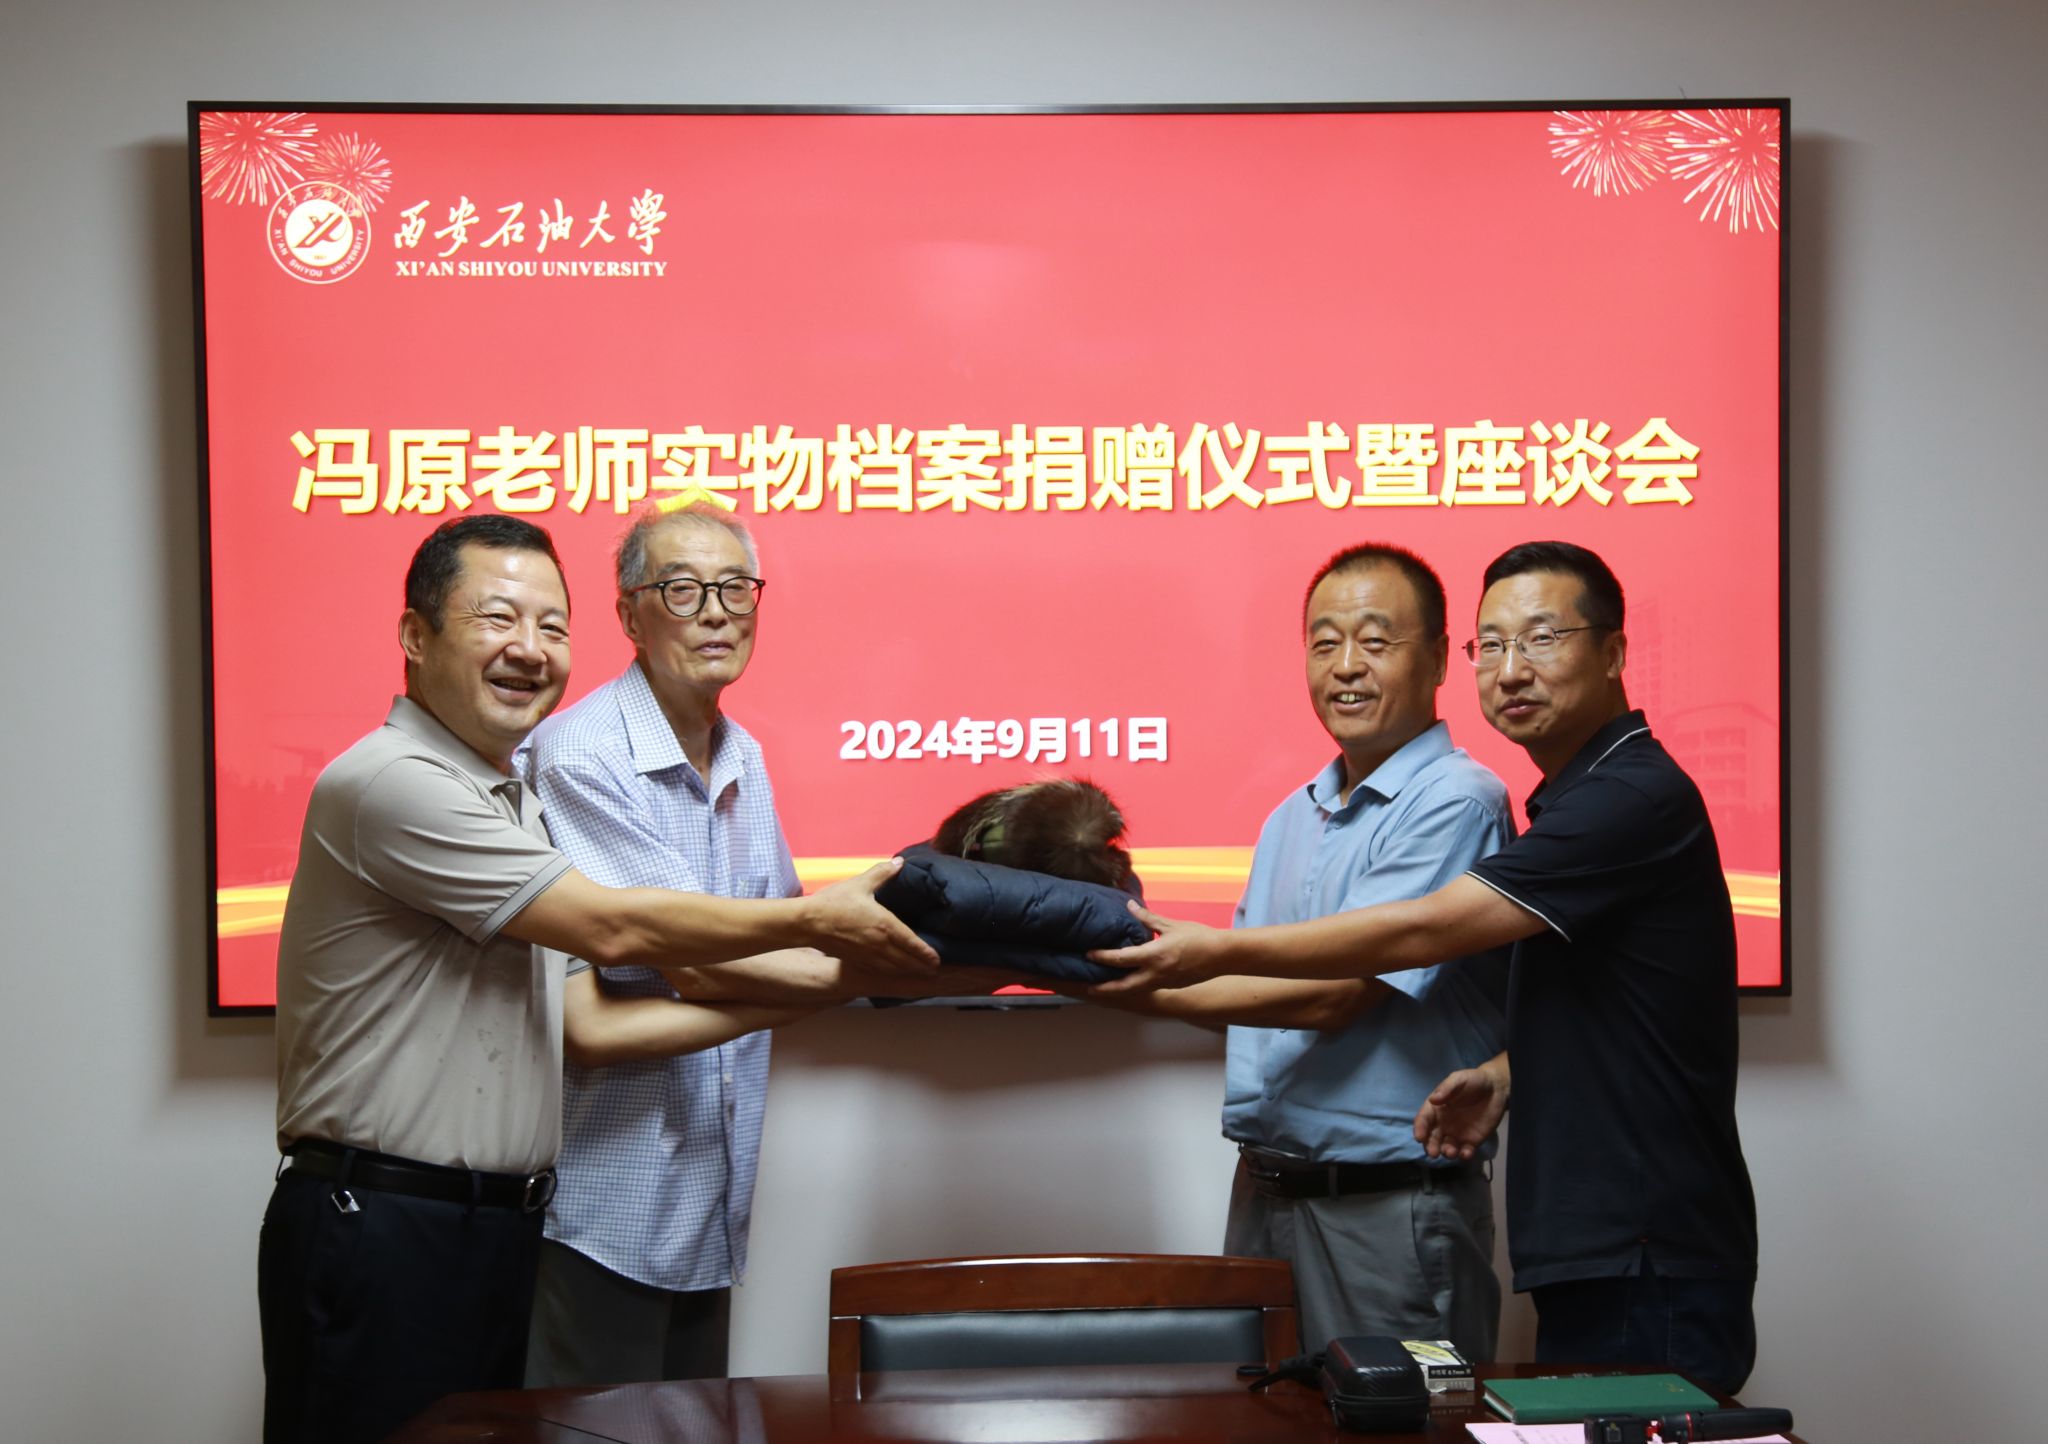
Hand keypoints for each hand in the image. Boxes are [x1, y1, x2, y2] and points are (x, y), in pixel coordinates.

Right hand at [801, 858, 940, 975]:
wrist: (809, 922)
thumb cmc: (834, 901)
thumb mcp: (861, 883)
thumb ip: (882, 873)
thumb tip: (900, 862)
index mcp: (885, 925)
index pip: (912, 943)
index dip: (926, 953)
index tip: (937, 960)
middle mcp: (880, 945)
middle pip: (906, 961)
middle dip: (922, 967)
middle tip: (934, 971)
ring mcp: (868, 956)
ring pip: (893, 969)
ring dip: (908, 972)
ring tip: (919, 974)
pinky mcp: (855, 961)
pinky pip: (878, 971)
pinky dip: (890, 974)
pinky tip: (893, 973)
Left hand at [1087, 902, 1230, 993]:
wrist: (1222, 956)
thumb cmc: (1198, 937)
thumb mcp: (1171, 925)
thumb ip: (1148, 918)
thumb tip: (1129, 906)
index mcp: (1154, 956)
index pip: (1121, 959)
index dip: (1102, 957)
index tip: (1089, 954)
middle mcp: (1156, 974)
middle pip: (1123, 987)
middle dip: (1104, 989)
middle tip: (1088, 989)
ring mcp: (1163, 983)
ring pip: (1134, 991)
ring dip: (1117, 991)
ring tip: (1103, 989)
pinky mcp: (1171, 986)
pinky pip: (1147, 989)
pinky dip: (1134, 988)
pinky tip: (1128, 983)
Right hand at [1412, 1056, 1509, 1160]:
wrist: (1496, 1088)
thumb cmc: (1474, 1081)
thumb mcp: (1459, 1079)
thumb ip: (1447, 1088)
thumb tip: (1432, 1100)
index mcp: (1436, 1108)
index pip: (1424, 1120)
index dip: (1420, 1128)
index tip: (1420, 1137)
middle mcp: (1443, 1123)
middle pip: (1432, 1138)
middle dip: (1430, 1146)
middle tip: (1433, 1153)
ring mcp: (1457, 1134)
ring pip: (1447, 1147)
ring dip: (1446, 1152)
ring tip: (1451, 1152)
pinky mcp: (1471, 1141)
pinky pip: (1465, 1151)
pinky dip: (1464, 1155)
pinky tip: (1466, 1153)